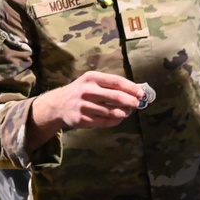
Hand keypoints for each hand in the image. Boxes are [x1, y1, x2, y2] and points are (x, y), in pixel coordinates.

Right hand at [27, 71, 143, 149]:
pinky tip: (118, 118)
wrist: (58, 104)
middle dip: (131, 101)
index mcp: (92, 77)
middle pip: (116, 97)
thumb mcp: (91, 81)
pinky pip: (104, 122)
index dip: (132, 88)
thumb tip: (135, 90)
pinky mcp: (82, 119)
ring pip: (112, 111)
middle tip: (138, 104)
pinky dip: (115, 121)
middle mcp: (87, 90)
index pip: (117, 81)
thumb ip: (110, 84)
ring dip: (124, 112)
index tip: (142, 93)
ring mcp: (84, 106)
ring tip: (127, 112)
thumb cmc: (81, 91)